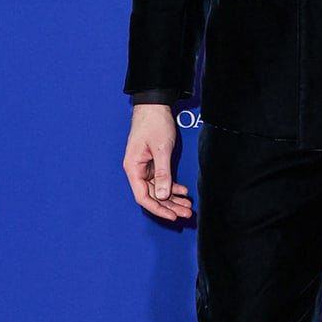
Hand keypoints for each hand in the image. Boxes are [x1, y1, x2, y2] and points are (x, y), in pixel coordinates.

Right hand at [122, 105, 193, 221]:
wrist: (154, 106)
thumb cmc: (154, 123)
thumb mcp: (161, 149)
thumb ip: (163, 173)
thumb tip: (164, 195)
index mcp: (133, 168)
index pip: (143, 197)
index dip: (158, 209)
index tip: (172, 215)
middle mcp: (137, 170)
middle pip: (152, 196)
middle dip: (170, 206)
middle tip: (187, 213)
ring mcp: (145, 168)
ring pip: (159, 190)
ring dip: (173, 199)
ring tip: (188, 206)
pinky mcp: (153, 164)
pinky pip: (162, 181)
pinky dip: (173, 187)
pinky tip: (183, 191)